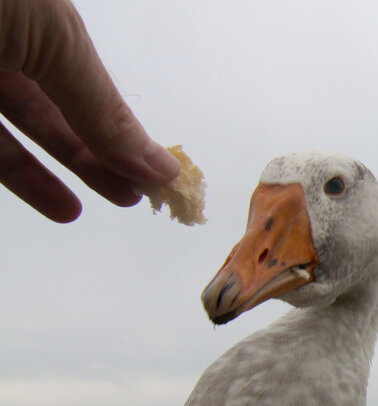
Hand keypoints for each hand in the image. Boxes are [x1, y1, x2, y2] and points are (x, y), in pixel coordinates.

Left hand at [0, 0, 179, 221]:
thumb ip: (103, 111)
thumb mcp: (57, 44)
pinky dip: (2, 171)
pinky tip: (39, 196)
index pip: (81, 86)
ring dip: (35, 175)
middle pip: (41, 110)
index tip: (151, 176)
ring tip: (73, 210)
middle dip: (85, 156)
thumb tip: (160, 168)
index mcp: (32, 21)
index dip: (116, 130)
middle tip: (125, 198)